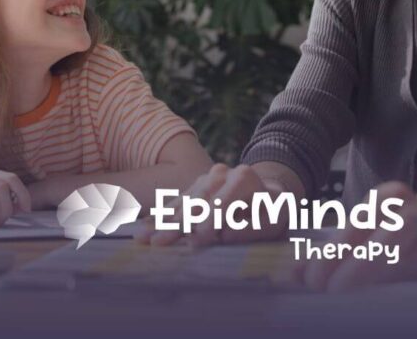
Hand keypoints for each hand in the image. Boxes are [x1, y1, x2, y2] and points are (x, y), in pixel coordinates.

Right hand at [135, 163, 289, 246]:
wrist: (267, 193)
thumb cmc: (271, 212)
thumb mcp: (273, 221)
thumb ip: (252, 228)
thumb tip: (225, 234)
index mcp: (243, 178)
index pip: (221, 203)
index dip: (207, 222)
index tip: (194, 240)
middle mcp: (221, 173)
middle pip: (196, 202)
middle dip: (176, 225)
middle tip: (158, 243)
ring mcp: (206, 178)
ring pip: (182, 201)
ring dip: (162, 221)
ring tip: (143, 237)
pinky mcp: (196, 186)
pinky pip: (177, 202)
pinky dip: (161, 216)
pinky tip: (144, 227)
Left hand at [295, 181, 416, 291]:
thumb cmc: (405, 222)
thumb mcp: (374, 223)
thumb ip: (337, 249)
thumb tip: (295, 275)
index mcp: (391, 197)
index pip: (359, 224)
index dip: (334, 251)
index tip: (311, 277)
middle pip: (387, 239)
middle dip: (357, 267)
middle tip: (330, 291)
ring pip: (411, 260)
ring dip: (381, 282)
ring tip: (352, 301)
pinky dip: (406, 292)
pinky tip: (386, 307)